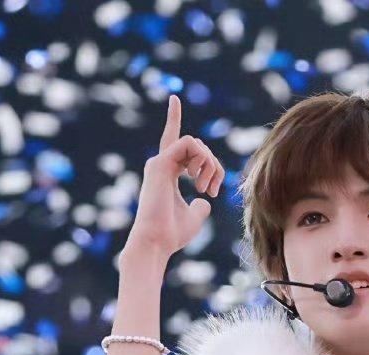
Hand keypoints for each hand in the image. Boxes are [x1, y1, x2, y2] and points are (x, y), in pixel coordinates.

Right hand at [120, 93, 224, 264]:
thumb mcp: (194, 219)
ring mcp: (159, 163)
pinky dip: (202, 158)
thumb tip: (205, 201)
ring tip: (205, 189)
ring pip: (194, 143)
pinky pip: (189, 143)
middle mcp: (160, 165)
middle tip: (211, 191)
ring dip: (210, 164)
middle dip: (213, 165)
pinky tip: (198, 181)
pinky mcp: (161, 164)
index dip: (173, 119)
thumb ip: (200, 207)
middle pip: (196, 146)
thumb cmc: (172, 235)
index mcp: (166, 174)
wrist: (156, 243)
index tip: (174, 97)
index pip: (174, 142)